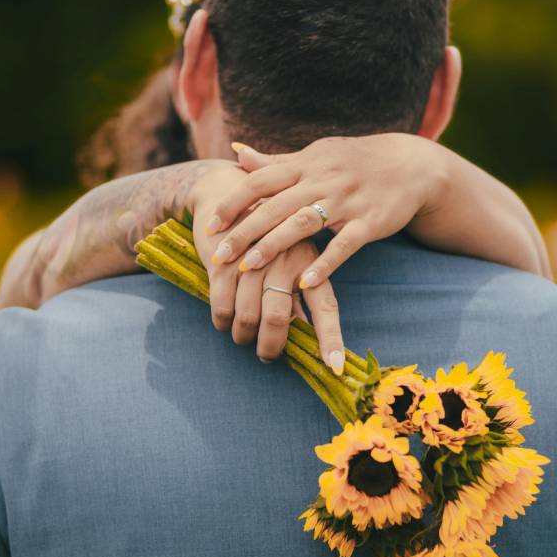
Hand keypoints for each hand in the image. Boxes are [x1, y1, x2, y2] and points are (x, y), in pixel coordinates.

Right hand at [189, 165, 345, 372]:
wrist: (227, 188)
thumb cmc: (268, 232)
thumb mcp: (292, 255)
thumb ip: (301, 291)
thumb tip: (307, 332)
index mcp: (309, 261)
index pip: (325, 306)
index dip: (331, 338)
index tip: (335, 367)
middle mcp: (284, 260)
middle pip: (277, 319)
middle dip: (270, 347)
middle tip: (266, 355)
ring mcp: (252, 260)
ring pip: (248, 317)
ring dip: (243, 336)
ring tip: (242, 338)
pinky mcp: (222, 261)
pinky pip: (221, 307)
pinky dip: (221, 322)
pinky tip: (223, 321)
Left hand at [203, 133, 449, 287]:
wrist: (411, 164)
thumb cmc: (354, 162)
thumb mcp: (315, 155)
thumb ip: (276, 161)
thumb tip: (236, 152)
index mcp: (306, 164)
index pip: (260, 180)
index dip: (233, 201)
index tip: (209, 224)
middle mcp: (323, 179)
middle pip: (275, 205)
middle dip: (243, 231)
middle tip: (217, 255)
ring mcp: (347, 201)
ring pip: (304, 222)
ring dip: (273, 245)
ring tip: (247, 268)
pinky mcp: (371, 222)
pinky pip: (345, 245)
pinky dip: (325, 264)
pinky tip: (304, 284)